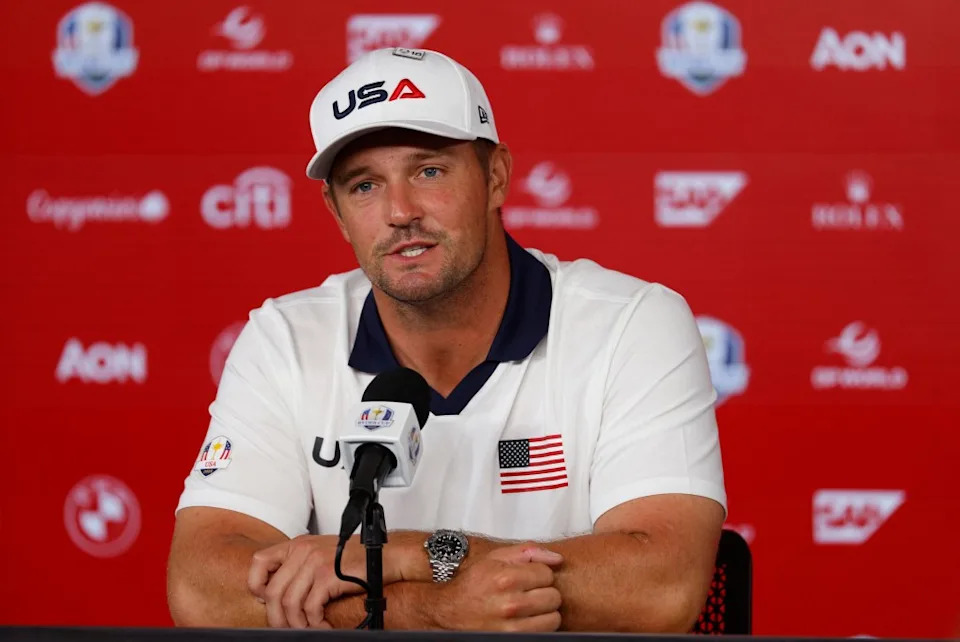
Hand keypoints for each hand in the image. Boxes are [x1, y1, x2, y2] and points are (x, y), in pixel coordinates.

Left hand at [248, 535, 369, 628]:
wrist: (385, 554)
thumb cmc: (355, 558)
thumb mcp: (320, 555)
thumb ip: (298, 568)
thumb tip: (275, 596)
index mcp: (297, 545)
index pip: (259, 562)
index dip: (257, 586)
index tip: (266, 601)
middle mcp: (303, 550)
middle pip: (273, 591)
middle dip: (277, 618)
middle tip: (287, 627)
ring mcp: (315, 562)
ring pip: (289, 603)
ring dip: (297, 624)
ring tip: (308, 628)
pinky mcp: (328, 576)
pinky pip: (310, 608)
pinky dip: (315, 624)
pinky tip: (324, 625)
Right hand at [435, 543, 563, 631]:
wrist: (449, 612)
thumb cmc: (474, 584)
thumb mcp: (495, 558)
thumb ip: (527, 552)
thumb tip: (557, 559)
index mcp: (506, 578)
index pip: (547, 574)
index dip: (539, 575)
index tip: (528, 579)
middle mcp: (510, 604)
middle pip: (554, 597)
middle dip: (544, 593)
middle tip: (529, 594)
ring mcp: (512, 627)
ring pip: (553, 618)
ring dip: (544, 613)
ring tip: (528, 608)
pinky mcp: (513, 641)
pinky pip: (544, 634)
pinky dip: (539, 627)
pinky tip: (526, 620)